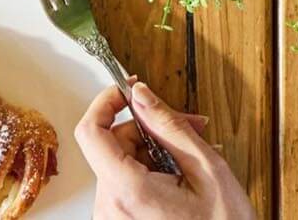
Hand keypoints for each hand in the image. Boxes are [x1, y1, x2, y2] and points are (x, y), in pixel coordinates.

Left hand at [75, 82, 253, 219]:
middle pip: (113, 145)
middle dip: (149, 129)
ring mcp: (114, 218)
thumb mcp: (207, 169)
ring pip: (121, 163)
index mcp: (129, 192)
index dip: (106, 102)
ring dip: (156, 150)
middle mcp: (111, 208)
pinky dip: (152, 170)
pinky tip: (183, 175)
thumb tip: (141, 95)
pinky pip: (126, 183)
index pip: (90, 132)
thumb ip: (170, 126)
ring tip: (195, 156)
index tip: (127, 89)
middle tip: (190, 126)